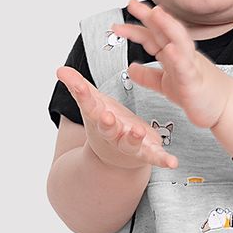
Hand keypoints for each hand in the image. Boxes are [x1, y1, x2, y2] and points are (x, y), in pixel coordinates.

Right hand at [57, 66, 178, 169]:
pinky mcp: (146, 152)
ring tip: (138, 132)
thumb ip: (78, 87)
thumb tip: (60, 69)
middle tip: (107, 117)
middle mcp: (112, 133)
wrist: (114, 154)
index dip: (84, 97)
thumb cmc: (105, 121)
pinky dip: (163, 160)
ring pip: (130, 143)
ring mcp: (128, 145)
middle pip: (108, 129)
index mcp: (99, 118)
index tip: (79, 87)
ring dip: (133, 138)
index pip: (89, 106)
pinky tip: (172, 163)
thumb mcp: (93, 102)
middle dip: (107, 124)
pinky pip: (154, 157)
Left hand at [111, 0, 232, 127]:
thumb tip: (131, 68)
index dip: (135, 30)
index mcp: (173, 55)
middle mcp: (182, 55)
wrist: (224, 107)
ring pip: (179, 41)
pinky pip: (187, 67)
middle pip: (164, 31)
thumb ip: (148, 75)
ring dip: (168, 26)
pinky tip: (170, 49)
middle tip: (133, 3)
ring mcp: (190, 65)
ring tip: (155, 13)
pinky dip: (178, 56)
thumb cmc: (198, 94)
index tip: (117, 26)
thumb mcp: (166, 84)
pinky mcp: (195, 80)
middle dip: (149, 16)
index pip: (152, 37)